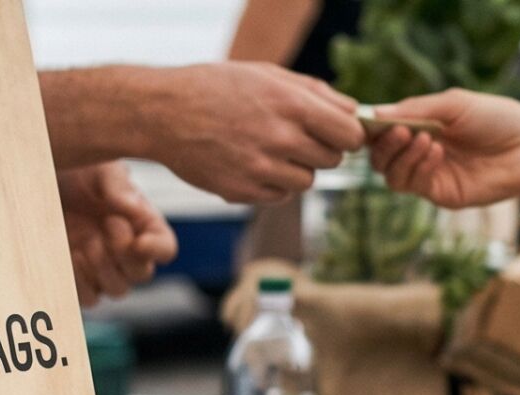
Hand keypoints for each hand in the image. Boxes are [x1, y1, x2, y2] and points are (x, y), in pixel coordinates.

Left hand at [58, 162, 177, 306]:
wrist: (39, 185)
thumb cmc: (78, 174)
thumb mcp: (100, 170)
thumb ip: (118, 186)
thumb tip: (132, 208)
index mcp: (144, 225)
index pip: (165, 249)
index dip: (157, 251)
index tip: (140, 242)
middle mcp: (129, 252)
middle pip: (142, 275)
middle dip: (124, 252)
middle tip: (108, 223)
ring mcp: (104, 270)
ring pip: (117, 290)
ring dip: (103, 268)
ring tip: (86, 241)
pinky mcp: (80, 281)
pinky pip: (89, 299)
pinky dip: (81, 282)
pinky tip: (71, 254)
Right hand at [145, 62, 364, 203]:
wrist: (164, 113)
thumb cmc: (218, 88)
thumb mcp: (267, 74)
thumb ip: (316, 91)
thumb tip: (355, 110)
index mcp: (291, 105)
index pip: (350, 134)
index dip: (348, 134)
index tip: (337, 132)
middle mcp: (280, 139)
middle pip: (333, 160)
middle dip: (322, 149)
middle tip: (296, 137)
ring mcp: (261, 169)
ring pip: (308, 181)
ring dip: (297, 168)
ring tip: (270, 149)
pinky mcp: (244, 192)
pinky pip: (281, 195)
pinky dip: (274, 183)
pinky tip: (253, 163)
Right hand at [367, 89, 519, 208]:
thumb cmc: (497, 118)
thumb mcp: (454, 104)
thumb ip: (415, 109)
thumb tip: (374, 114)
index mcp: (423, 126)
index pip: (384, 131)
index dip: (372, 128)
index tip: (368, 121)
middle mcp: (421, 152)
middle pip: (381, 157)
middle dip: (384, 144)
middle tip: (399, 131)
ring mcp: (430, 175)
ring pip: (392, 174)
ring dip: (401, 156)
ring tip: (423, 139)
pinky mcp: (442, 194)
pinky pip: (413, 185)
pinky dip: (419, 167)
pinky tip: (437, 152)